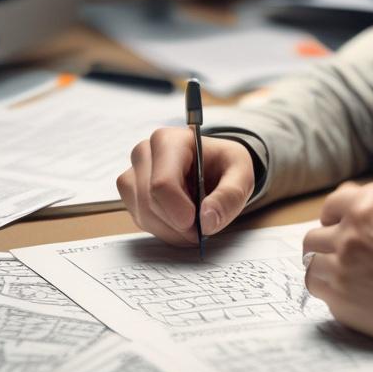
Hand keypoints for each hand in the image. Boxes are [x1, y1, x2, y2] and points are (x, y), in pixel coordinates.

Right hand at [117, 127, 254, 246]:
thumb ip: (230, 195)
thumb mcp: (241, 174)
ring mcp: (133, 172)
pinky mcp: (131, 192)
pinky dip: (164, 230)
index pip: (162, 184)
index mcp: (170, 140)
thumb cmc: (224, 165)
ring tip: (195, 224)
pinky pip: (141, 220)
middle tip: (203, 227)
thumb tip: (207, 220)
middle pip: (151, 203)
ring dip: (172, 230)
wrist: (212, 167)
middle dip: (179, 225)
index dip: (178, 211)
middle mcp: (145, 152)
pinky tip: (180, 222)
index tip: (198, 225)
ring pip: (143, 214)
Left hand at [303, 181, 372, 346]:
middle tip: (340, 255)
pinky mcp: (339, 295)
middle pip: (314, 235)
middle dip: (326, 244)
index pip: (333, 203)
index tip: (336, 226)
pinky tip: (346, 291)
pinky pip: (317, 287)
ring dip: (324, 267)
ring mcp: (341, 264)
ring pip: (310, 261)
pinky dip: (327, 289)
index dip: (334, 217)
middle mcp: (351, 230)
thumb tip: (358, 209)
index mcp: (370, 204)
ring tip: (342, 276)